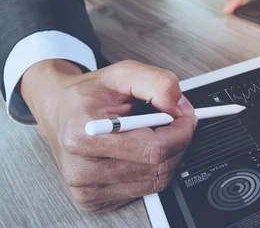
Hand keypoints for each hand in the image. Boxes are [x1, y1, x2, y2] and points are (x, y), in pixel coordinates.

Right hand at [21, 59, 196, 212]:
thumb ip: (158, 83)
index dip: (181, 132)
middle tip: (170, 121)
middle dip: (177, 141)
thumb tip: (181, 107)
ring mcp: (87, 189)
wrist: (60, 111)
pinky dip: (152, 169)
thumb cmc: (88, 95)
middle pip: (160, 167)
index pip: (154, 149)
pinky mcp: (94, 200)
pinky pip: (145, 189)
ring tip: (148, 133)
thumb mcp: (124, 72)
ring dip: (167, 155)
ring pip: (157, 180)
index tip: (185, 117)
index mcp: (85, 135)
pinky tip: (137, 151)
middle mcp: (82, 169)